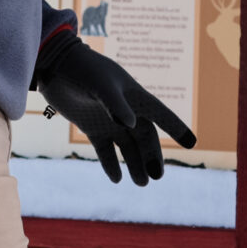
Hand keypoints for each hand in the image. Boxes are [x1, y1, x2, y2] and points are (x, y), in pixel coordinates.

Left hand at [35, 33, 195, 184]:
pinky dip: (111, 164)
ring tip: (141, 182)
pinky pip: (106, 150)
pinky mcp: (91, 127)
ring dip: (135, 164)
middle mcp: (125, 110)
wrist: (54, 65)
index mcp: (133, 96)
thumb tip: (130, 126)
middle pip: (145, 137)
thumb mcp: (99, 84)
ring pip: (127, 147)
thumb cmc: (82, 69)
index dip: (176, 127)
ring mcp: (108, 119)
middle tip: (156, 177)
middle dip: (152, 157)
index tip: (192, 143)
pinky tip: (116, 178)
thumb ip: (114, 104)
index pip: (160, 114)